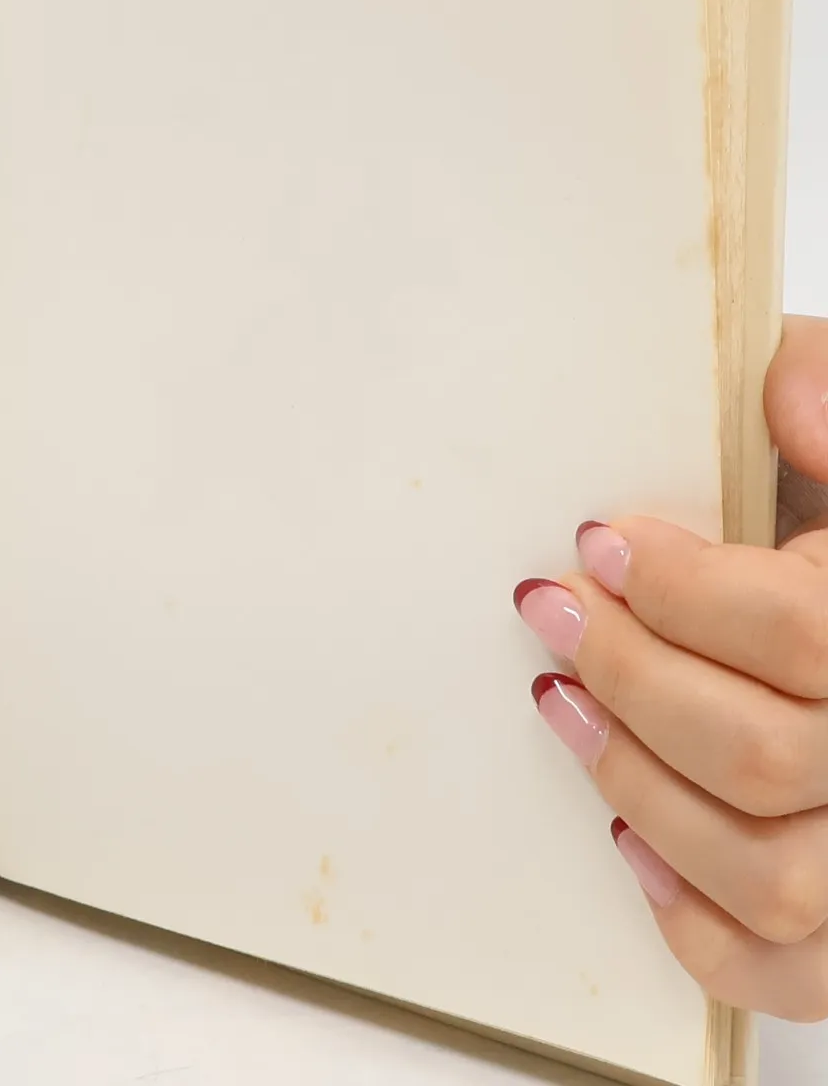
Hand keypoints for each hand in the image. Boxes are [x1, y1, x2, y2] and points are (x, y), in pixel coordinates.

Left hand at [514, 315, 827, 1017]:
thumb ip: (821, 381)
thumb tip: (786, 410)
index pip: (802, 631)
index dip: (680, 588)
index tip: (594, 541)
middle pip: (762, 752)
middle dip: (629, 673)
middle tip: (550, 610)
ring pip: (769, 873)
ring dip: (635, 781)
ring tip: (560, 700)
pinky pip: (780, 971)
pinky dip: (692, 921)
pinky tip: (626, 834)